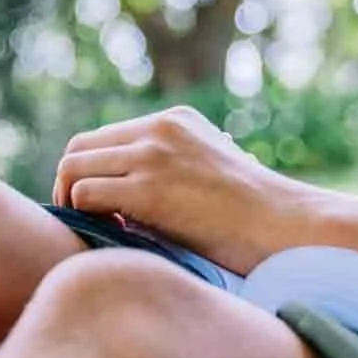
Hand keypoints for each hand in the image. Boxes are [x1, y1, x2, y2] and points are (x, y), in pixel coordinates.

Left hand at [51, 105, 312, 271]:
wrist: (285, 225)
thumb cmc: (257, 215)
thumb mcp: (214, 171)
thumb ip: (175, 170)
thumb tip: (131, 201)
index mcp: (175, 120)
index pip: (105, 137)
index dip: (91, 173)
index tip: (99, 207)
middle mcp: (159, 129)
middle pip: (79, 148)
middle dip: (71, 184)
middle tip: (85, 220)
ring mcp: (152, 155)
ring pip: (73, 169)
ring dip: (73, 202)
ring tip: (94, 230)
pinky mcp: (148, 189)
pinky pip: (84, 195)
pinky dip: (84, 218)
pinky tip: (111, 237)